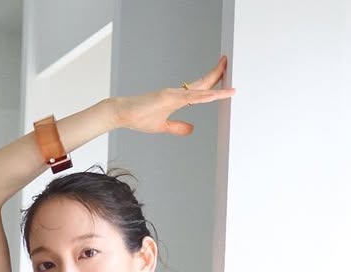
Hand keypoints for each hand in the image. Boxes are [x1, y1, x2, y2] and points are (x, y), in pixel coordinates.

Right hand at [111, 58, 234, 135]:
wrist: (123, 114)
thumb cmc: (139, 118)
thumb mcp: (164, 126)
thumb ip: (178, 127)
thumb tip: (192, 129)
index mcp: (177, 99)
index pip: (200, 90)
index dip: (212, 84)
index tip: (223, 79)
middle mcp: (177, 93)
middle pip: (202, 83)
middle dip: (216, 73)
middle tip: (228, 63)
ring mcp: (173, 94)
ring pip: (199, 88)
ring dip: (214, 80)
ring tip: (226, 71)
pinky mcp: (168, 97)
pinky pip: (190, 97)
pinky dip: (203, 95)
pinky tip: (215, 94)